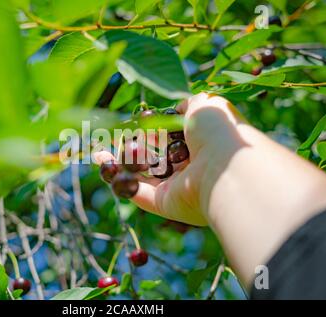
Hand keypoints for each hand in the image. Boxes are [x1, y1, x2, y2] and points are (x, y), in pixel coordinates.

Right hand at [94, 93, 244, 225]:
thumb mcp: (206, 104)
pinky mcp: (166, 203)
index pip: (170, 136)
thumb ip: (189, 104)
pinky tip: (102, 162)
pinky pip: (138, 192)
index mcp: (201, 143)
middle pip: (154, 157)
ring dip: (120, 163)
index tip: (130, 123)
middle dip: (131, 147)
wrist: (226, 166)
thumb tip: (178, 107)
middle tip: (110, 137)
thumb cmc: (219, 131)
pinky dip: (118, 179)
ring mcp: (178, 187)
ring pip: (143, 176)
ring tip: (98, 150)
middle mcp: (190, 166)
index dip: (149, 130)